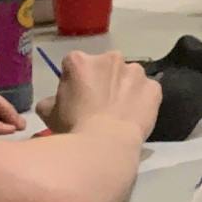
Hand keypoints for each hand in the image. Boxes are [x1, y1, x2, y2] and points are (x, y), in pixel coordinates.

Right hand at [34, 50, 159, 137]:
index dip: (74, 82)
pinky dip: (142, 101)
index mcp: (80, 61)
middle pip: (105, 67)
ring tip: (118, 111)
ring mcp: (135, 71)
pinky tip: (134, 116)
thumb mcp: (48, 113)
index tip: (77, 98)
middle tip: (99, 104)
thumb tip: (54, 101)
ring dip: (124, 89)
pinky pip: (147, 91)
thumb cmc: (73, 126)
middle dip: (102, 81)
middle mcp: (110, 58)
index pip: (74, 65)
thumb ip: (51, 100)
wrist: (106, 143)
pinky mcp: (154, 87)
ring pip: (128, 77)